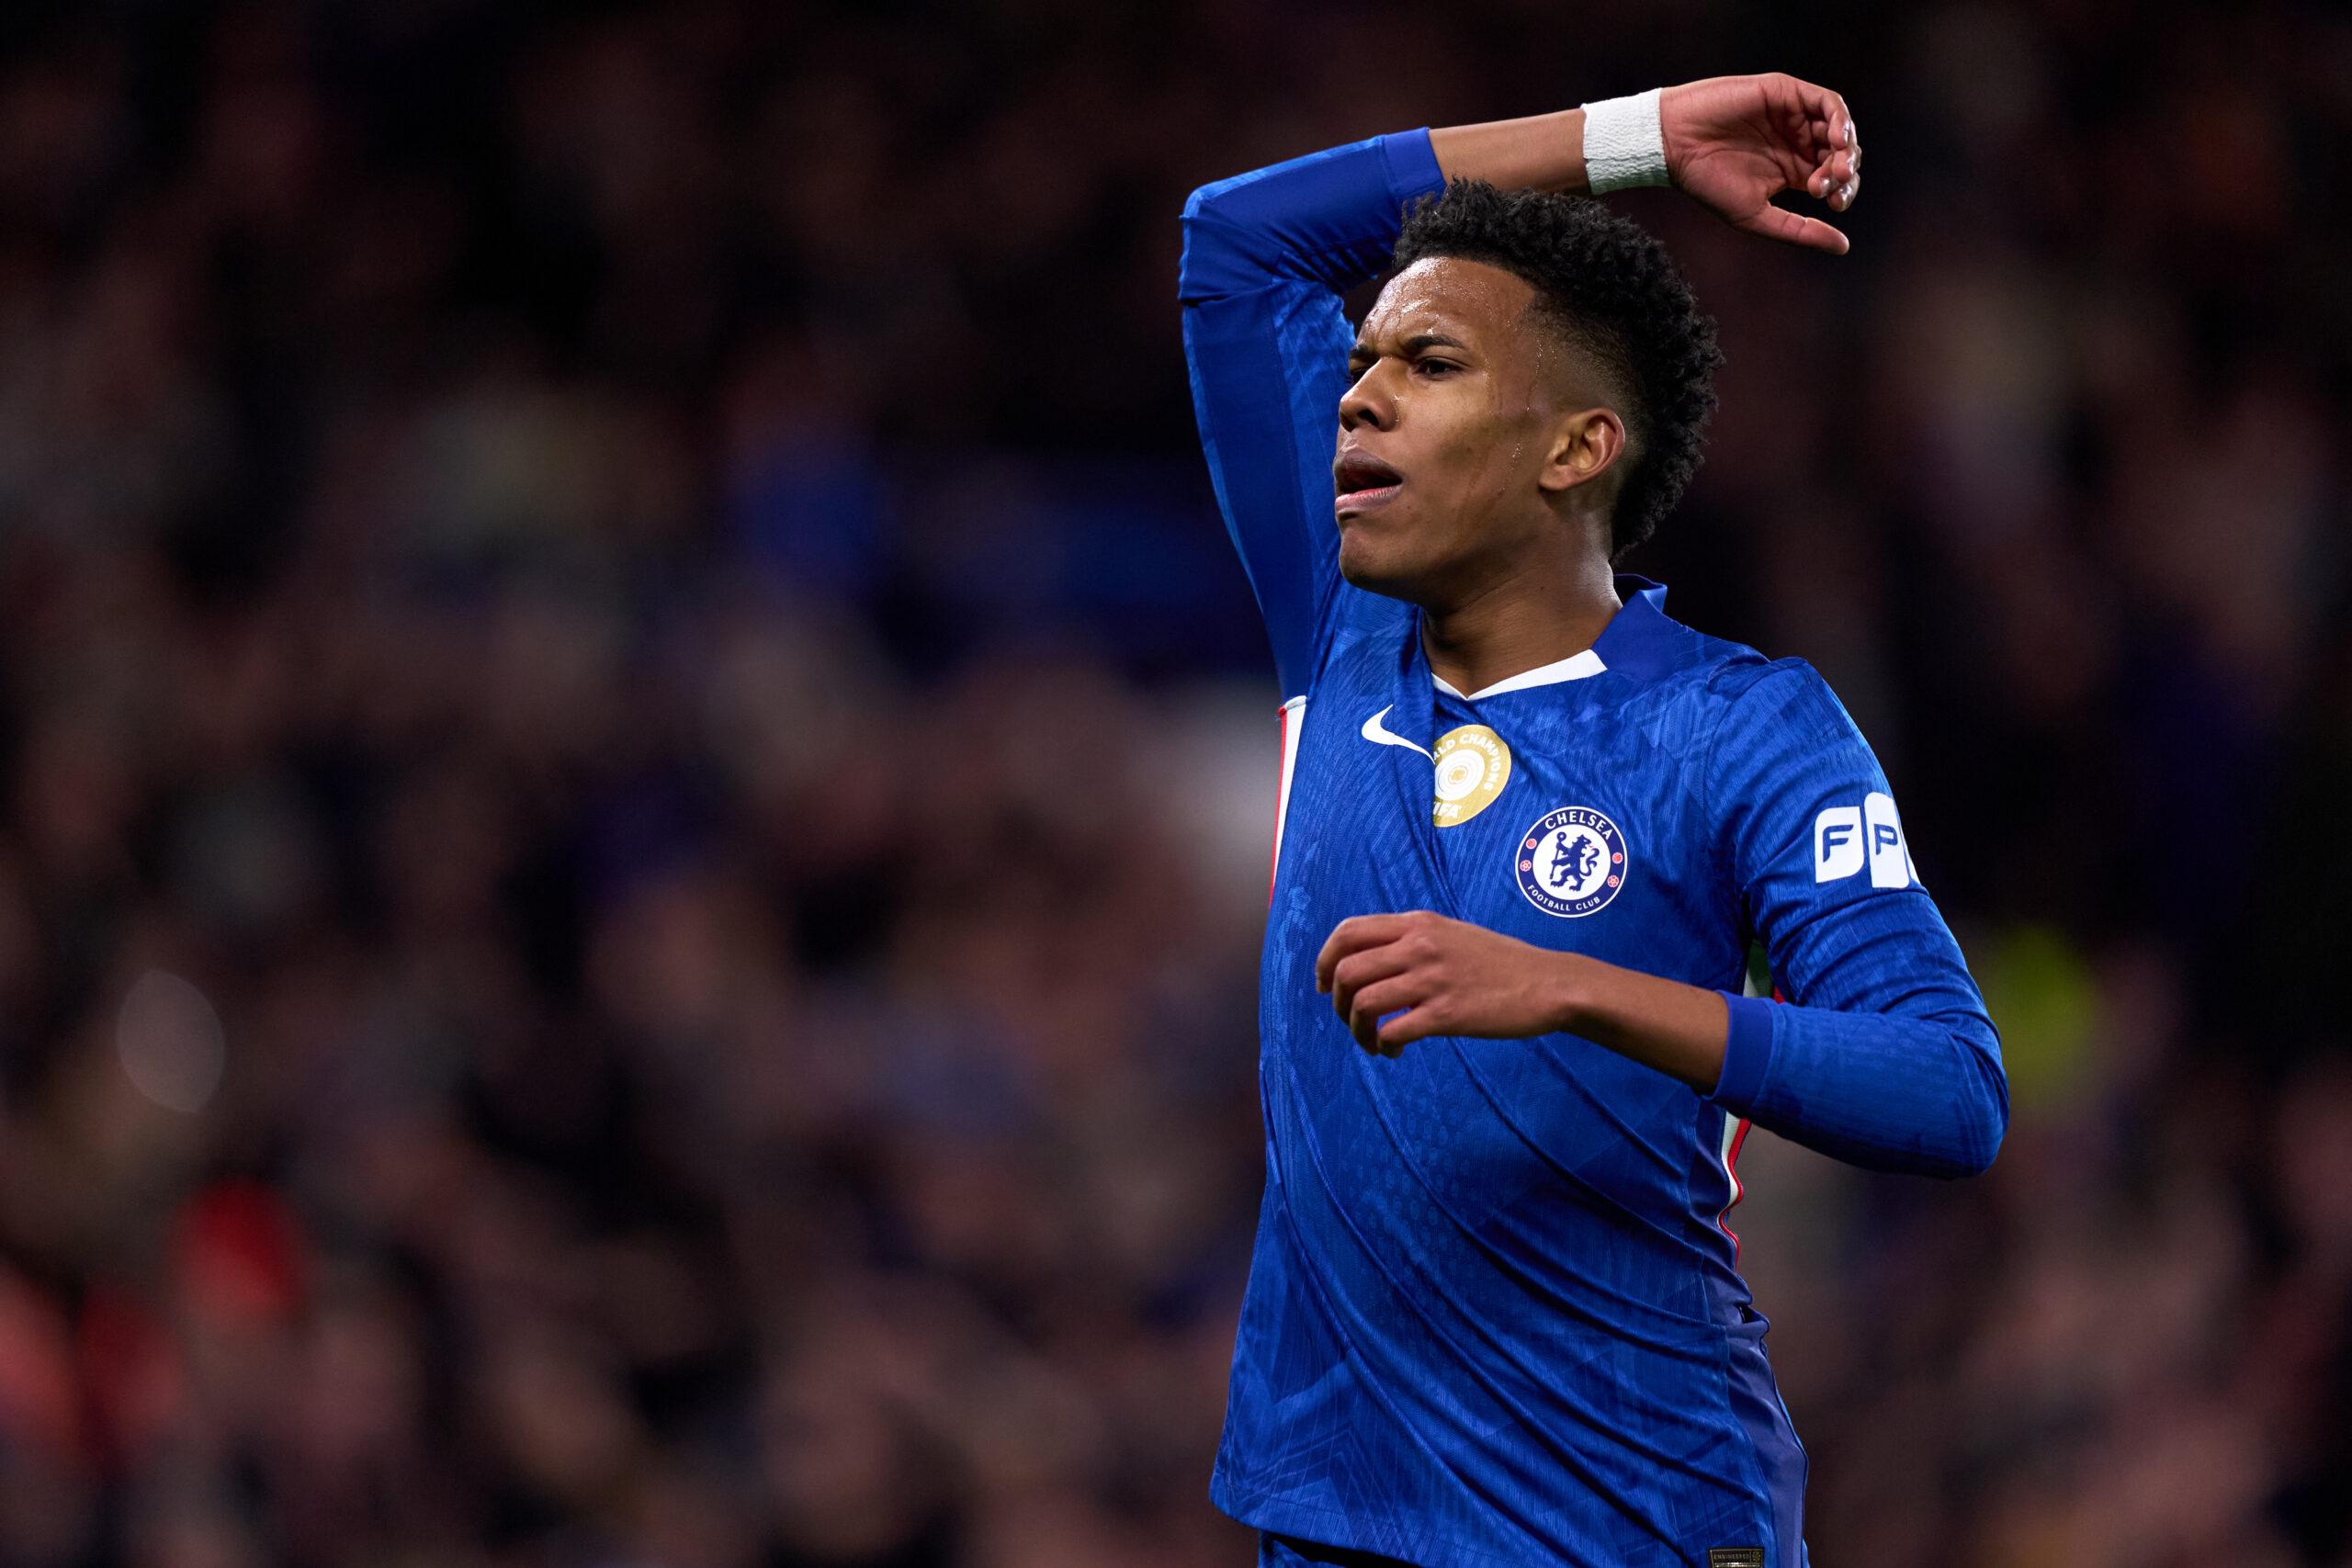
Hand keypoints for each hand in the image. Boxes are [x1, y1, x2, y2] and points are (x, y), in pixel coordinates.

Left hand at [1315, 910, 1571, 1057]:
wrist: (1549, 984)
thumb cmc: (1500, 963)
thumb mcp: (1451, 934)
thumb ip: (1412, 940)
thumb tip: (1370, 961)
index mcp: (1418, 923)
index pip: (1348, 931)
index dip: (1325, 960)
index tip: (1326, 986)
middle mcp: (1420, 945)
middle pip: (1346, 971)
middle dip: (1338, 1004)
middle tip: (1352, 1021)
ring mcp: (1432, 979)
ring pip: (1362, 1003)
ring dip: (1357, 1030)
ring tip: (1373, 1042)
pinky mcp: (1447, 1013)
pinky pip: (1392, 1032)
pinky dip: (1382, 1047)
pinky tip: (1394, 1053)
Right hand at [1660, 74, 1859, 253]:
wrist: (1675, 145)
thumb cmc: (1707, 184)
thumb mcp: (1757, 215)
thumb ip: (1800, 230)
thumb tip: (1843, 247)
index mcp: (1791, 170)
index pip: (1834, 179)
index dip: (1842, 191)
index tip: (1830, 204)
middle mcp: (1796, 142)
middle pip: (1842, 154)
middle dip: (1845, 172)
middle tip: (1829, 186)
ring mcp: (1793, 116)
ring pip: (1839, 127)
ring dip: (1846, 147)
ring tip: (1837, 166)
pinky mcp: (1786, 93)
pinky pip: (1827, 101)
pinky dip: (1839, 119)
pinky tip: (1835, 139)